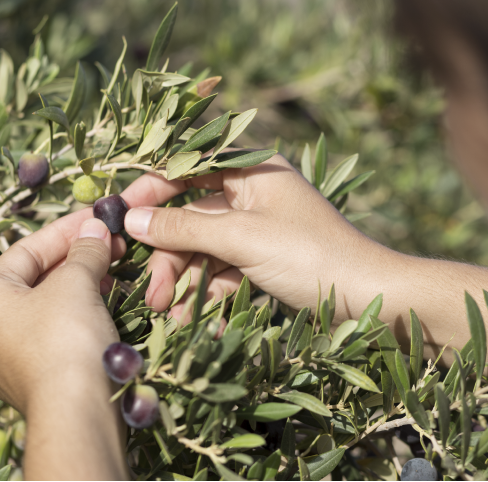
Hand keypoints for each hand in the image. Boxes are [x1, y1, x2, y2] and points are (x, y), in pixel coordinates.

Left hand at [0, 212, 129, 478]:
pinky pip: (58, 326)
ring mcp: (12, 354)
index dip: (65, 229)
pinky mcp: (38, 371)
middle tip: (110, 240)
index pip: (26, 250)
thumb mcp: (76, 282)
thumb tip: (97, 226)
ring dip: (83, 279)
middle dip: (77, 254)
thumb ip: (85, 249)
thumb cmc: (64, 337)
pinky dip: (81, 306)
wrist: (78, 410)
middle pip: (37, 275)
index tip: (97, 217)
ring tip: (113, 265)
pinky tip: (108, 297)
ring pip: (50, 301)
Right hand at [121, 153, 379, 322]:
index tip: (120, 215)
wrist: (367, 297)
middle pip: (191, 216)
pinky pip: (222, 268)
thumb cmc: (308, 255)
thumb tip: (132, 219)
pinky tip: (194, 319)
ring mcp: (255, 227)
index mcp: (251, 171)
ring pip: (203, 247)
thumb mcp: (242, 238)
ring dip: (184, 278)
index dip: (152, 189)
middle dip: (168, 254)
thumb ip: (184, 227)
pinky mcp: (260, 257)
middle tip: (150, 292)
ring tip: (167, 312)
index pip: (188, 168)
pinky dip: (207, 291)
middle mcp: (251, 193)